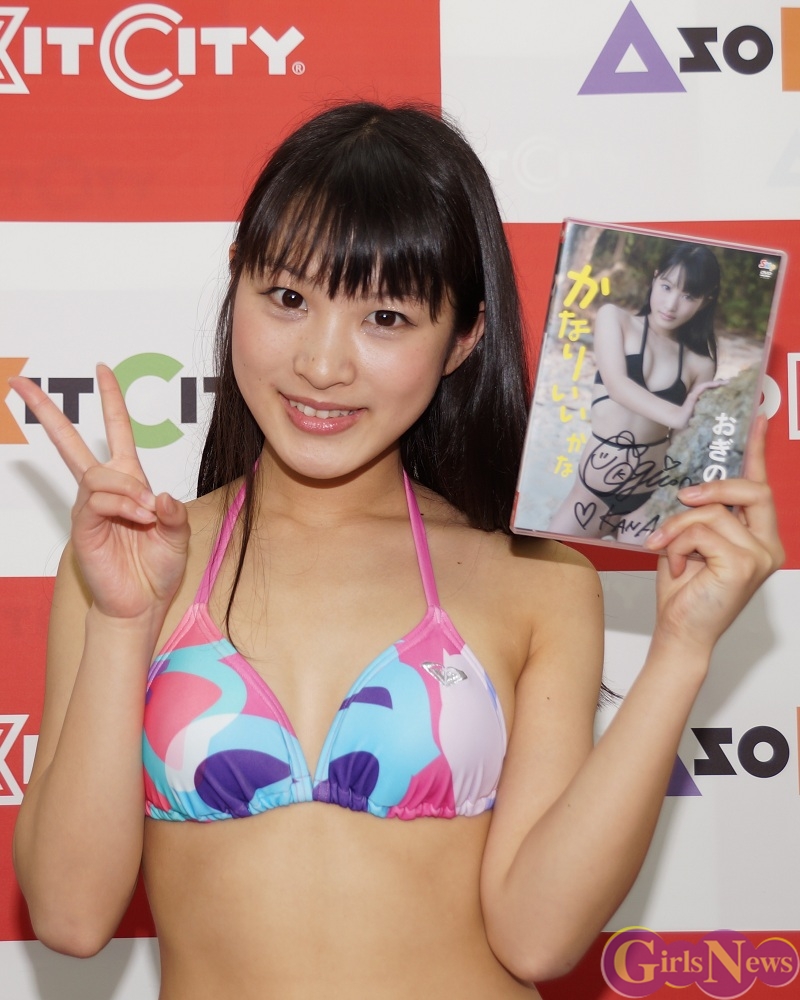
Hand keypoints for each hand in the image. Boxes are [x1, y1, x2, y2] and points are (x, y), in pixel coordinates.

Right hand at [9, 365, 189, 620]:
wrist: (142, 603)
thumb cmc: (157, 568)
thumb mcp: (179, 535)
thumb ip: (173, 512)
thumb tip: (158, 495)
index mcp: (130, 482)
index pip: (116, 433)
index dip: (111, 401)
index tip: (102, 369)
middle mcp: (105, 490)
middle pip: (71, 443)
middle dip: (47, 412)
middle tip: (21, 384)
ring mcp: (90, 507)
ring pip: (100, 475)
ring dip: (129, 490)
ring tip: (148, 514)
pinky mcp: (83, 526)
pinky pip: (96, 500)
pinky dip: (122, 505)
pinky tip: (139, 518)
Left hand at [644, 416, 783, 650]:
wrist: (680, 632)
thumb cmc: (685, 592)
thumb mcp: (690, 542)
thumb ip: (702, 515)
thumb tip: (693, 491)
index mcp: (758, 536)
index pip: (760, 487)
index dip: (757, 450)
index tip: (756, 418)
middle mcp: (768, 545)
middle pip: (749, 490)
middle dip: (712, 489)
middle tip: (683, 500)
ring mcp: (761, 555)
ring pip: (712, 513)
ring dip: (678, 529)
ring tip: (667, 551)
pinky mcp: (744, 564)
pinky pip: (701, 532)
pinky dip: (679, 544)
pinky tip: (677, 567)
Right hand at [677, 379, 726, 428]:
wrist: (679, 421)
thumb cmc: (689, 423)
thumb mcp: (704, 419)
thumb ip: (711, 417)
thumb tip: (724, 422)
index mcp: (702, 403)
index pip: (713, 395)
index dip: (721, 392)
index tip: (731, 392)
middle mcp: (699, 397)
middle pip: (712, 389)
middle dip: (721, 386)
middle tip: (732, 384)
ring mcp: (695, 395)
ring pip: (708, 386)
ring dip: (718, 383)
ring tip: (728, 382)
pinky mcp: (693, 394)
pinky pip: (703, 387)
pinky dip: (711, 384)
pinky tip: (719, 383)